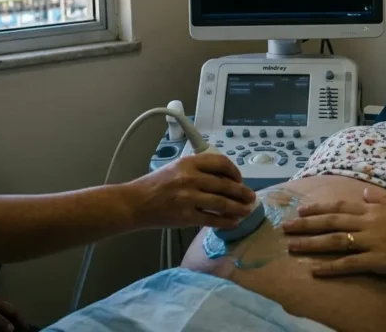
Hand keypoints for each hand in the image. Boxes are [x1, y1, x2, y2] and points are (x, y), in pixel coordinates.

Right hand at [131, 153, 256, 229]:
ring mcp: (188, 198)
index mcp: (189, 163)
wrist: (134, 203)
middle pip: (225, 184)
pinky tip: (233, 223)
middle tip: (250, 197)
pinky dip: (225, 222)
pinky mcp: (186, 216)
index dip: (234, 171)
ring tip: (246, 210)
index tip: (239, 179)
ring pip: (222, 203)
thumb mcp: (175, 167)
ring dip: (238, 207)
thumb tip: (222, 179)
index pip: (220, 163)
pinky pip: (211, 219)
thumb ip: (197, 170)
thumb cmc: (154, 185)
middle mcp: (190, 178)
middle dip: (242, 192)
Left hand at [282, 187, 385, 280]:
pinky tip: (315, 271)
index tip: (300, 210)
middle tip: (285, 228)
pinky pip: (349, 264)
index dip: (319, 208)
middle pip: (332, 223)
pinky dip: (331, 267)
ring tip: (292, 247)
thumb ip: (381, 199)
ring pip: (336, 241)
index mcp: (374, 210)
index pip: (340, 207)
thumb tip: (365, 192)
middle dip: (306, 225)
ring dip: (312, 244)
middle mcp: (369, 223)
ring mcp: (372, 242)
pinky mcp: (377, 261)